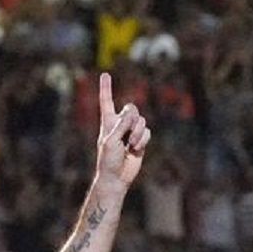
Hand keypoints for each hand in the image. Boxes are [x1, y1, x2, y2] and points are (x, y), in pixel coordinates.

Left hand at [93, 72, 150, 188]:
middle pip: (131, 108)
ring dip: (137, 133)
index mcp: (107, 122)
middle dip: (132, 119)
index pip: (106, 101)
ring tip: (130, 145)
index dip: (106, 88)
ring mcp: (131, 132)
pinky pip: (147, 131)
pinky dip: (143, 139)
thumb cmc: (108, 160)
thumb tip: (131, 113)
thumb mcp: (110, 140)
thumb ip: (120, 125)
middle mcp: (119, 124)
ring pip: (141, 120)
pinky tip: (136, 149)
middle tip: (127, 133)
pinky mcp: (140, 140)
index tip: (105, 74)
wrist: (116, 177)